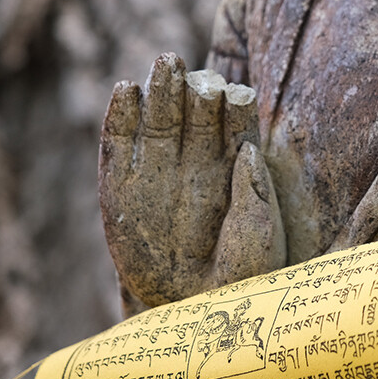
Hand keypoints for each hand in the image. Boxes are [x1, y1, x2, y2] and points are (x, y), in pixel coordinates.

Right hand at [99, 53, 285, 313]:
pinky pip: (119, 145)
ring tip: (165, 63)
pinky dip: (120, 117)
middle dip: (196, 89)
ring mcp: (158, 172)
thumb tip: (248, 152)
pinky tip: (126, 90)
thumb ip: (256, 200)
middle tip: (193, 69)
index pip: (236, 126)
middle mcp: (198, 163)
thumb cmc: (238, 280)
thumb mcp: (258, 246)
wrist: (191, 314)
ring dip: (161, 90)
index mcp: (237, 170)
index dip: (235, 107)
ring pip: (159, 121)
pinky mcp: (120, 187)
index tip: (235, 94)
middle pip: (197, 114)